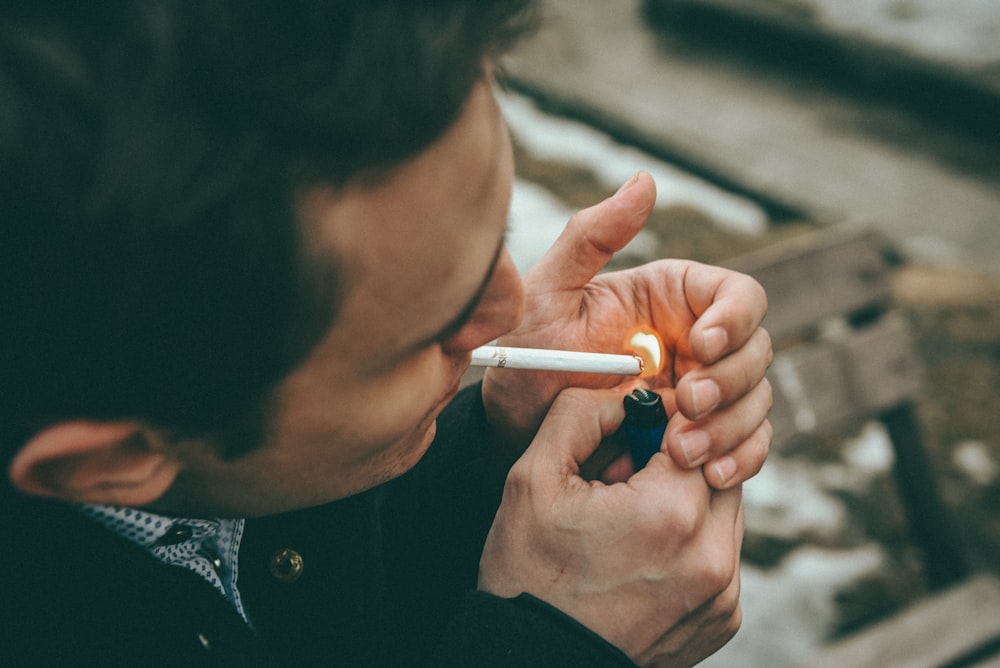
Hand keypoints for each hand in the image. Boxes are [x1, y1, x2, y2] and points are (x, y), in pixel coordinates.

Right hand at [479, 388, 742, 665]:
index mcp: (672, 511)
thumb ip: (581, 414)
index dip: (660, 421)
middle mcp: (713, 553)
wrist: (537, 663)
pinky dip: (691, 542)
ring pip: (724, 509)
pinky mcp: (723, 618)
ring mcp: (724, 593)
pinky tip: (640, 556)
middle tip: (622, 477)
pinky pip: (722, 554)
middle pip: (718, 465)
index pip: (697, 427)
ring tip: (628, 521)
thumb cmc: (529, 576)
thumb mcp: (533, 479)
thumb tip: (626, 392)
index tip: (631, 432)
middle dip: (676, 460)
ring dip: (686, 499)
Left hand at [482, 172, 771, 487]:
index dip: (734, 319)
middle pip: (756, 351)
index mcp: (673, 299)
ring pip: (757, 401)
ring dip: (734, 427)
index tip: (699, 346)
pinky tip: (712, 474)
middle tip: (687, 405)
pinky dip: (740, 460)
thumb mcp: (548, 294)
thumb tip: (645, 180)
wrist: (514, 431)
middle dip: (730, 381)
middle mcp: (696, 342)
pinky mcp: (700, 437)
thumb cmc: (527, 356)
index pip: (738, 296)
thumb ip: (591, 236)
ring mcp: (702, 392)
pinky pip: (745, 446)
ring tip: (684, 451)